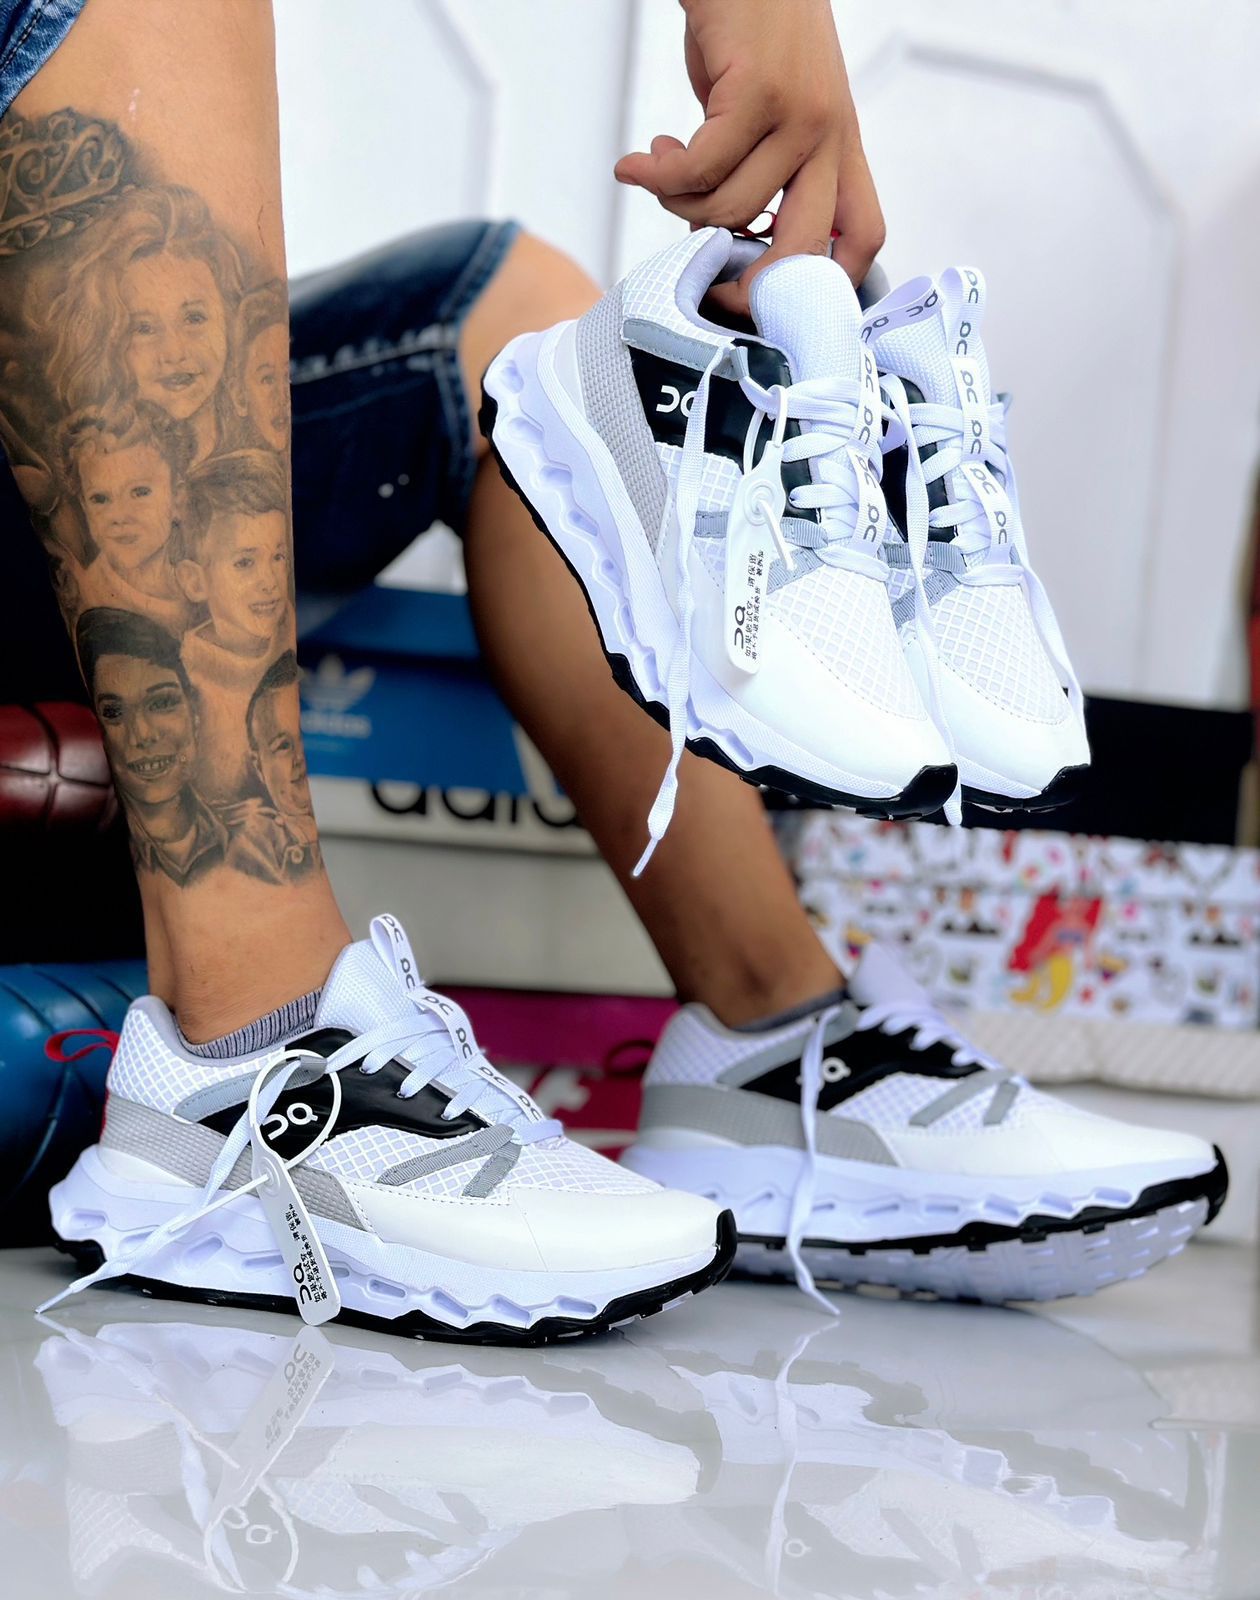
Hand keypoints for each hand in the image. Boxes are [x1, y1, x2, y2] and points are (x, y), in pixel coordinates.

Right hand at [614, 0, 883, 314]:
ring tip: (657, 169)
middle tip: (705, 282)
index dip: (827, 283)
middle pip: (803, 249)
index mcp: (841, 143)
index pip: (863, 235)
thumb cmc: (747, 27)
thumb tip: (721, 230)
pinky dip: (658, 176)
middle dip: (748, 284)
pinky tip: (636, 163)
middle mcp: (831, 134)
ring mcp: (801, 116)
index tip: (774, 295)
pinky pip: (701, 170)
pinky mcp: (761, 94)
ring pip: (731, 209)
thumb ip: (760, 167)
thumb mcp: (771, 106)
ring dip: (678, 204)